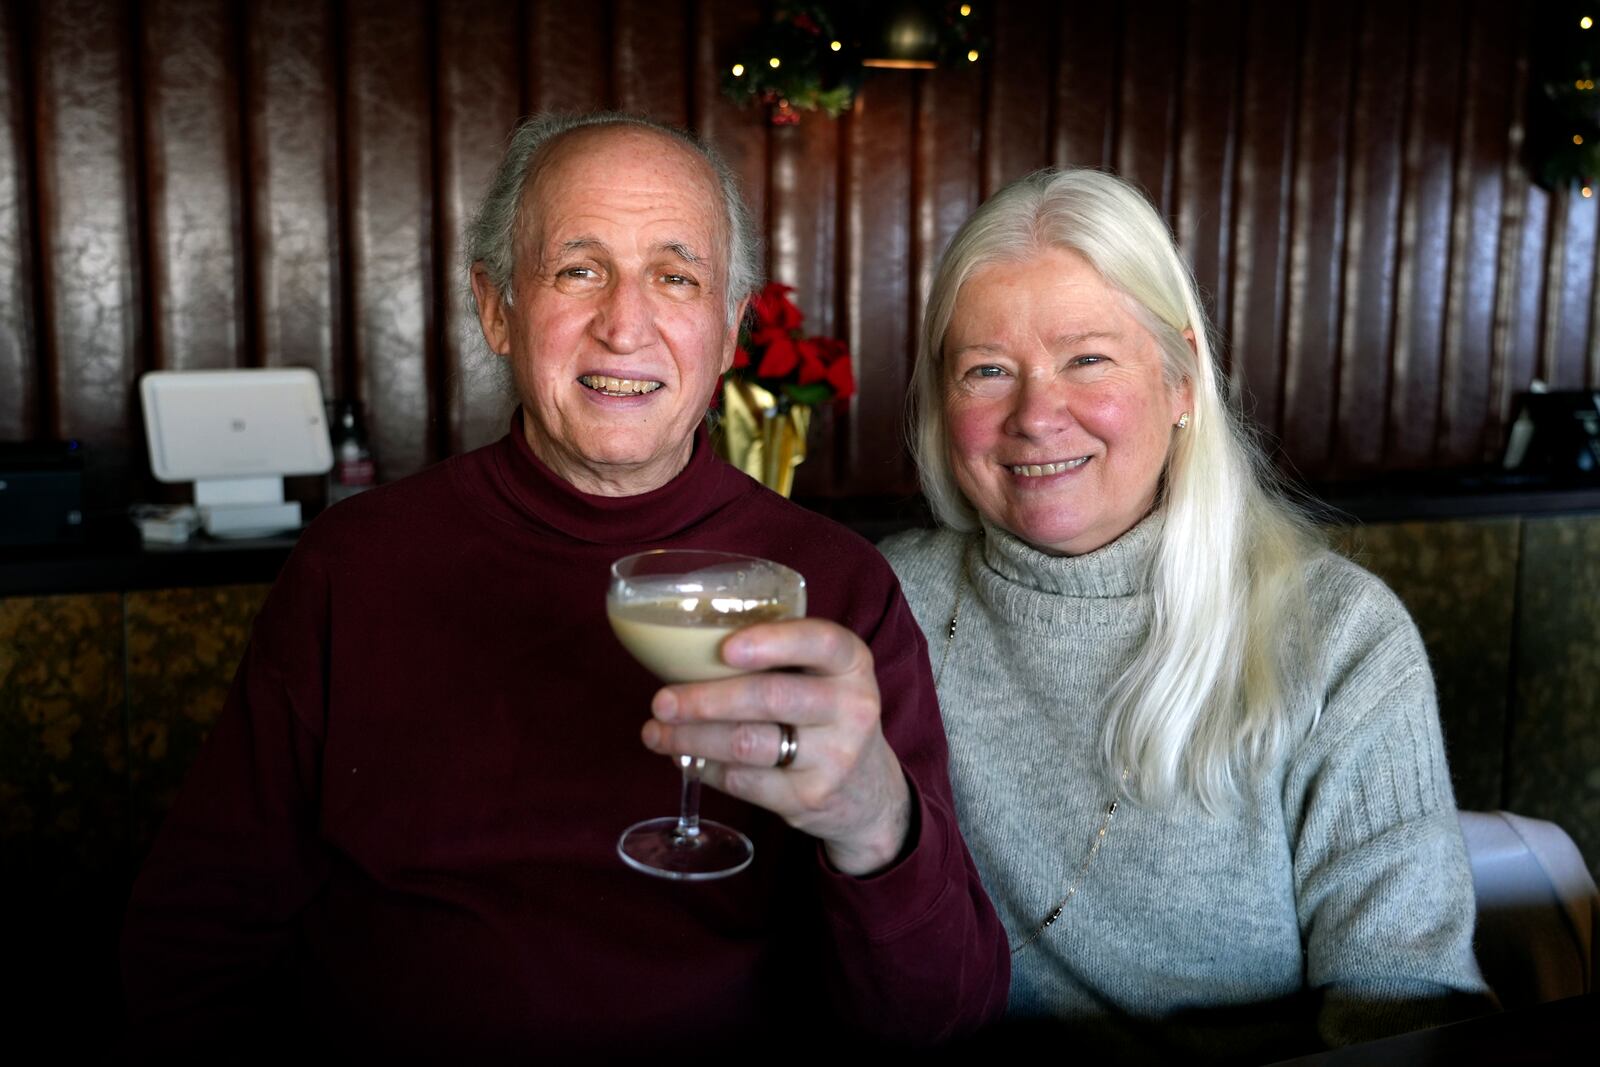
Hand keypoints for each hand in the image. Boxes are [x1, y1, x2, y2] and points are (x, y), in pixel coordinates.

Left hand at [640, 618, 911, 875]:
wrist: (868, 791)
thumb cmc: (825, 716)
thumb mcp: (825, 677)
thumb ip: (779, 658)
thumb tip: (684, 653)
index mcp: (851, 663)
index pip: (820, 642)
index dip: (772, 641)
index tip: (724, 648)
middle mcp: (851, 708)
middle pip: (769, 697)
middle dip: (705, 699)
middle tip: (661, 701)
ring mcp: (833, 758)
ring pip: (747, 744)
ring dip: (691, 739)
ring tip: (656, 732)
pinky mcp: (809, 798)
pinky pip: (742, 781)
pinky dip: (704, 768)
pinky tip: (686, 758)